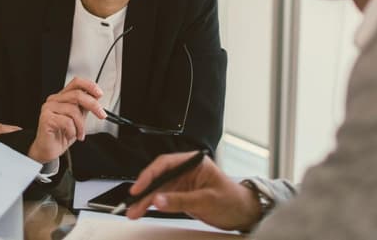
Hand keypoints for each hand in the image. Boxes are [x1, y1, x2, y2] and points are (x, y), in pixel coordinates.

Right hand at [27, 77, 105, 162]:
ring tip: (79, 134)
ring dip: (81, 125)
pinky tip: (69, 135)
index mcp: (62, 97)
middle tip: (101, 115)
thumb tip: (96, 99)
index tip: (100, 94)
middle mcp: (54, 100)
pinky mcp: (46, 118)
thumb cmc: (62, 135)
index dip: (89, 86)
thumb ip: (84, 107)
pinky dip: (72, 131)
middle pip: (78, 95)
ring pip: (73, 110)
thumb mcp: (78, 119)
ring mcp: (48, 108)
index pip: (76, 83)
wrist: (49, 150)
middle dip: (93, 105)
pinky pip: (67, 122)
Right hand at [125, 152, 261, 231]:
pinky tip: (143, 210)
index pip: (166, 164)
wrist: (244, 213)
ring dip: (145, 200)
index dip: (149, 175)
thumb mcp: (207, 200)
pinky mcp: (181, 195)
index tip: (139, 187)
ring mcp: (182, 184)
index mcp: (193, 162)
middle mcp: (186, 171)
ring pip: (158, 189)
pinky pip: (162, 198)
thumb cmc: (233, 200)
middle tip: (133, 203)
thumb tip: (159, 200)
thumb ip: (181, 200)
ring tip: (134, 211)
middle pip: (158, 177)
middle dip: (144, 191)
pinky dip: (152, 205)